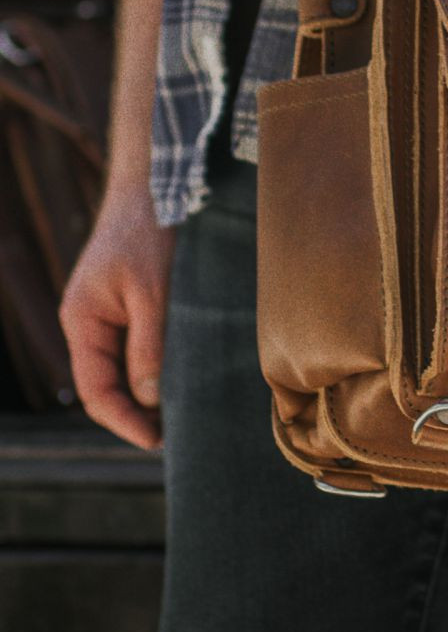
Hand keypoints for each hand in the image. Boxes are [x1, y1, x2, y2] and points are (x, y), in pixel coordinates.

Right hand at [59, 189, 175, 449]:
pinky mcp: (129, 306)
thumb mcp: (153, 294)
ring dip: (146, 395)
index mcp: (83, 322)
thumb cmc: (149, 236)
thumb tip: (149, 398)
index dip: (124, 420)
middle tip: (173, 438)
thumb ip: (148, 345)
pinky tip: (179, 381)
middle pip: (106, 385)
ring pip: (122, 369)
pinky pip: (136, 349)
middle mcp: (89, 323)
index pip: (96, 389)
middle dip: (135, 415)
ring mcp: (107, 315)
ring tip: (180, 418)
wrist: (153, 190)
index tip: (155, 441)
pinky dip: (153, 369)